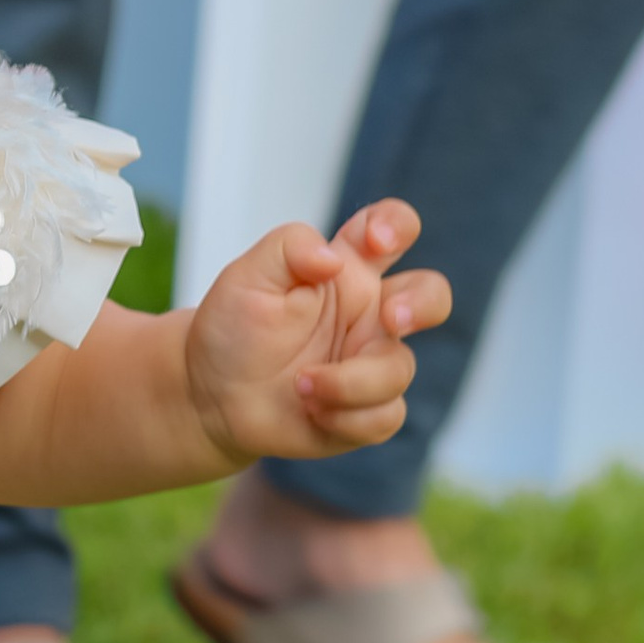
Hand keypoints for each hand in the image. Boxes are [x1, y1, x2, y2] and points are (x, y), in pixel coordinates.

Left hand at [184, 199, 449, 466]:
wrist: (212, 395)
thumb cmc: (234, 327)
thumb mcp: (248, 275)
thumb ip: (289, 248)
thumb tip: (332, 260)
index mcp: (347, 269)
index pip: (393, 229)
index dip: (397, 225)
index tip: (375, 241)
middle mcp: (370, 313)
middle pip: (431, 295)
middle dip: (422, 304)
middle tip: (392, 319)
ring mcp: (372, 362)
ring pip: (400, 368)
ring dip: (350, 381)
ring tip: (299, 383)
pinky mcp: (368, 409)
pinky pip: (386, 415)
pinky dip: (347, 417)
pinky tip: (311, 411)